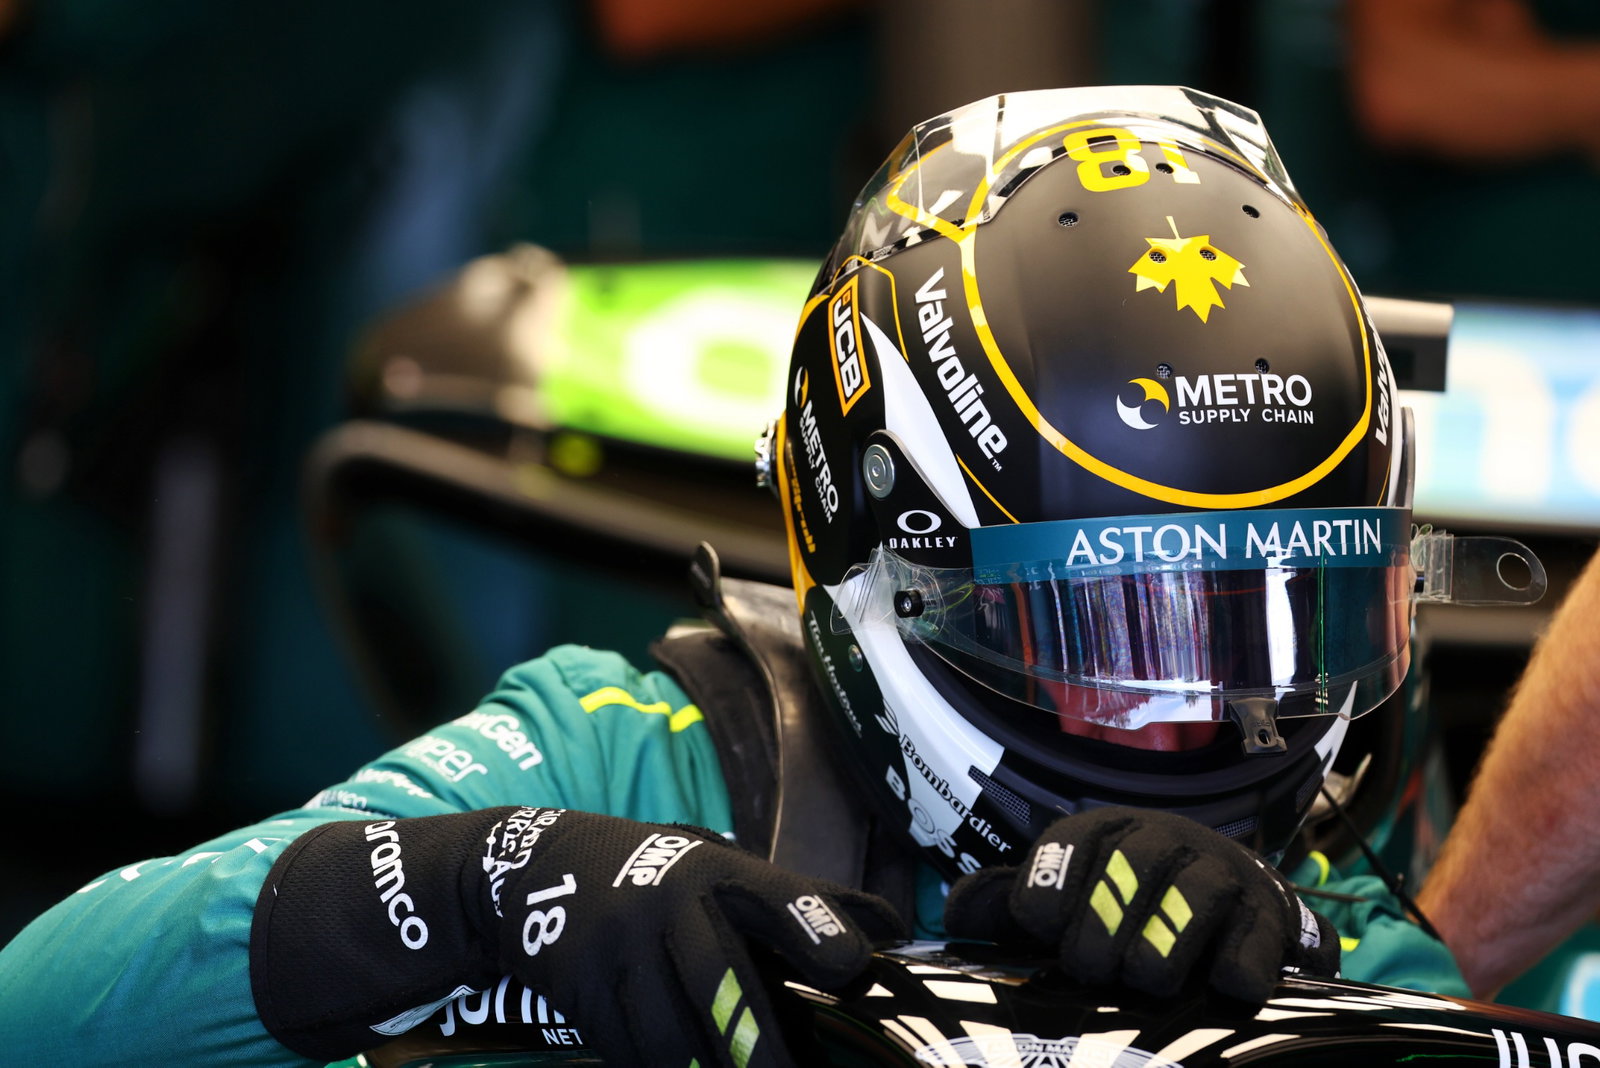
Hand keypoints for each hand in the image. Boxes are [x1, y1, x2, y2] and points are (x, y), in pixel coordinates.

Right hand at [482, 808, 905, 1066]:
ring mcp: (619, 950)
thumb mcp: (725, 870)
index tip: (853, 965)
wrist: (538, 870)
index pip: (773, 895)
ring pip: (669, 1033)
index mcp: (716, 872)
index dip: (813, 926)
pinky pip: (628, 1050)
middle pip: (716, 977)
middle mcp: (667, 904)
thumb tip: (895, 929)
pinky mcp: (583, 992)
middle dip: (756, 1040)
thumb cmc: (662, 878)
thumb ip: (804, 902)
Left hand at [943, 807, 1337, 1002]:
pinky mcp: (1272, 918)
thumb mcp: (1066, 903)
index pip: (1071, 842)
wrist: (1237, 909)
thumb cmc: (1130, 912)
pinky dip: (1239, 967)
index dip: (1050, 888)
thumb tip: (954, 918)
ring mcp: (1224, 875)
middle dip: (1104, 926)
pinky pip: (1257, 939)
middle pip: (1132, 865)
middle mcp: (1166, 841)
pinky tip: (1224, 988)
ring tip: (1149, 982)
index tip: (1040, 930)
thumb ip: (1004, 910)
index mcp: (1107, 834)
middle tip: (1094, 970)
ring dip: (1165, 946)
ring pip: (1194, 894)